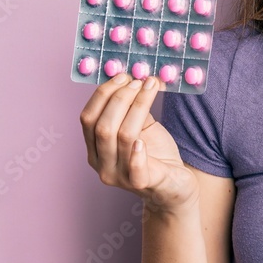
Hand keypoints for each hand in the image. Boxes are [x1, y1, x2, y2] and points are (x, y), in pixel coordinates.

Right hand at [79, 74, 199, 214]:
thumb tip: (133, 78)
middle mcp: (102, 164)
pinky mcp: (142, 184)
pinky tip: (143, 139)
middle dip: (121, 98)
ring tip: (151, 87)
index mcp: (95, 149)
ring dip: (138, 107)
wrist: (175, 186)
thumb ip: (132, 109)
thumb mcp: (141, 128)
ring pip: (122, 137)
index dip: (103, 95)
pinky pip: (135, 169)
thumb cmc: (155, 154)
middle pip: (103, 126)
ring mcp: (120, 177)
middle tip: (139, 80)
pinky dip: (137, 153)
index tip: (122, 76)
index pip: (88, 119)